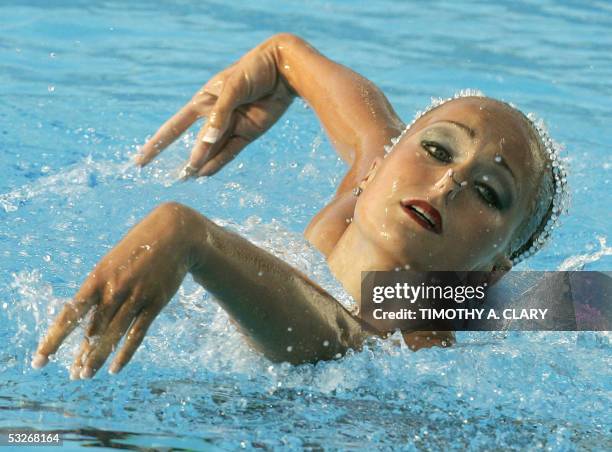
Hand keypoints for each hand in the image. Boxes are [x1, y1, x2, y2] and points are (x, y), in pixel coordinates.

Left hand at [31, 203, 193, 378]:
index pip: (71, 314)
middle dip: (81, 355)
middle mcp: (115, 289)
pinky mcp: (155, 302)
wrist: (173, 233)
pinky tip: (115, 368)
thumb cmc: (137, 249)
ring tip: (86, 375)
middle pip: (93, 330)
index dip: (54, 338)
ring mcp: (136, 296)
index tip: (41, 358)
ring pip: (113, 334)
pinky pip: (137, 333)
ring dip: (98, 358)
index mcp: (98, 278)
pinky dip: (125, 353)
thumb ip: (100, 293)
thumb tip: (88, 327)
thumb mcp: (111, 264)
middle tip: (73, 375)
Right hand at [136, 37, 294, 177]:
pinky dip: (218, 163)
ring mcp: (232, 125)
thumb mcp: (234, 88)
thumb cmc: (254, 70)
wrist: (283, 68)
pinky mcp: (249, 133)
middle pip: (196, 142)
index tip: (141, 160)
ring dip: (201, 164)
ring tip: (187, 179)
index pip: (175, 126)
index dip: (158, 143)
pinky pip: (230, 151)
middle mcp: (215, 115)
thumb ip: (220, 115)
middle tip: (176, 179)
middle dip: (187, 159)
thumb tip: (207, 143)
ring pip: (213, 149)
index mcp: (204, 99)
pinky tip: (205, 173)